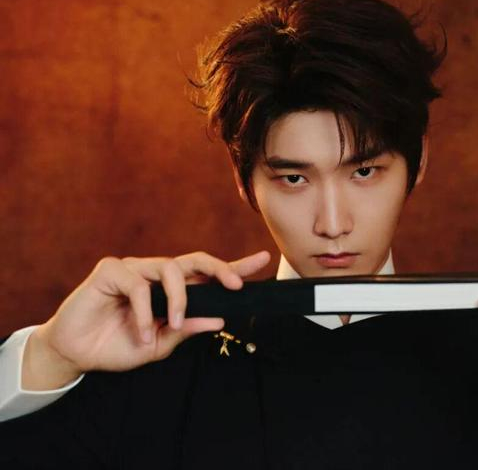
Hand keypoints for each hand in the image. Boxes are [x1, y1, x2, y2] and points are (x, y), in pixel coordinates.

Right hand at [23, 250, 270, 389]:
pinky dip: (145, 312)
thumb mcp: (159, 345)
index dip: (234, 267)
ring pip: (170, 269)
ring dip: (178, 300)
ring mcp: (135, 269)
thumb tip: (219, 320)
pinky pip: (139, 285)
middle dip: (220, 268)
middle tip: (236, 284)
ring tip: (172, 325)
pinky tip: (141, 332)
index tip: (263, 260)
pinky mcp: (112, 270)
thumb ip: (186, 330)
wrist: (77, 354)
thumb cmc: (119, 345)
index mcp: (172, 291)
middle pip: (196, 260)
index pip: (208, 275)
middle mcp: (157, 275)